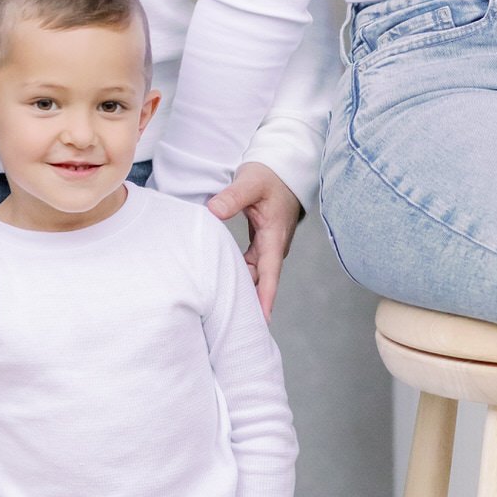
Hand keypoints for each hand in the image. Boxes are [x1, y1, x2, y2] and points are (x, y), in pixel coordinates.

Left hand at [206, 161, 303, 319]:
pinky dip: (243, 277)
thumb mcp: (250, 183)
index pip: (270, 273)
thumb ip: (232, 198)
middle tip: (237, 327)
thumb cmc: (269, 176)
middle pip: (263, 281)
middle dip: (253, 303)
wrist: (284, 169)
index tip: (263, 320)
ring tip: (228, 313)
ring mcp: (269, 246)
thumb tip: (212, 211)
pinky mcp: (262, 243)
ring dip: (246, 291)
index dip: (266, 297)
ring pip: (257, 275)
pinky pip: (253, 266)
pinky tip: (228, 287)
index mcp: (274, 236)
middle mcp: (274, 246)